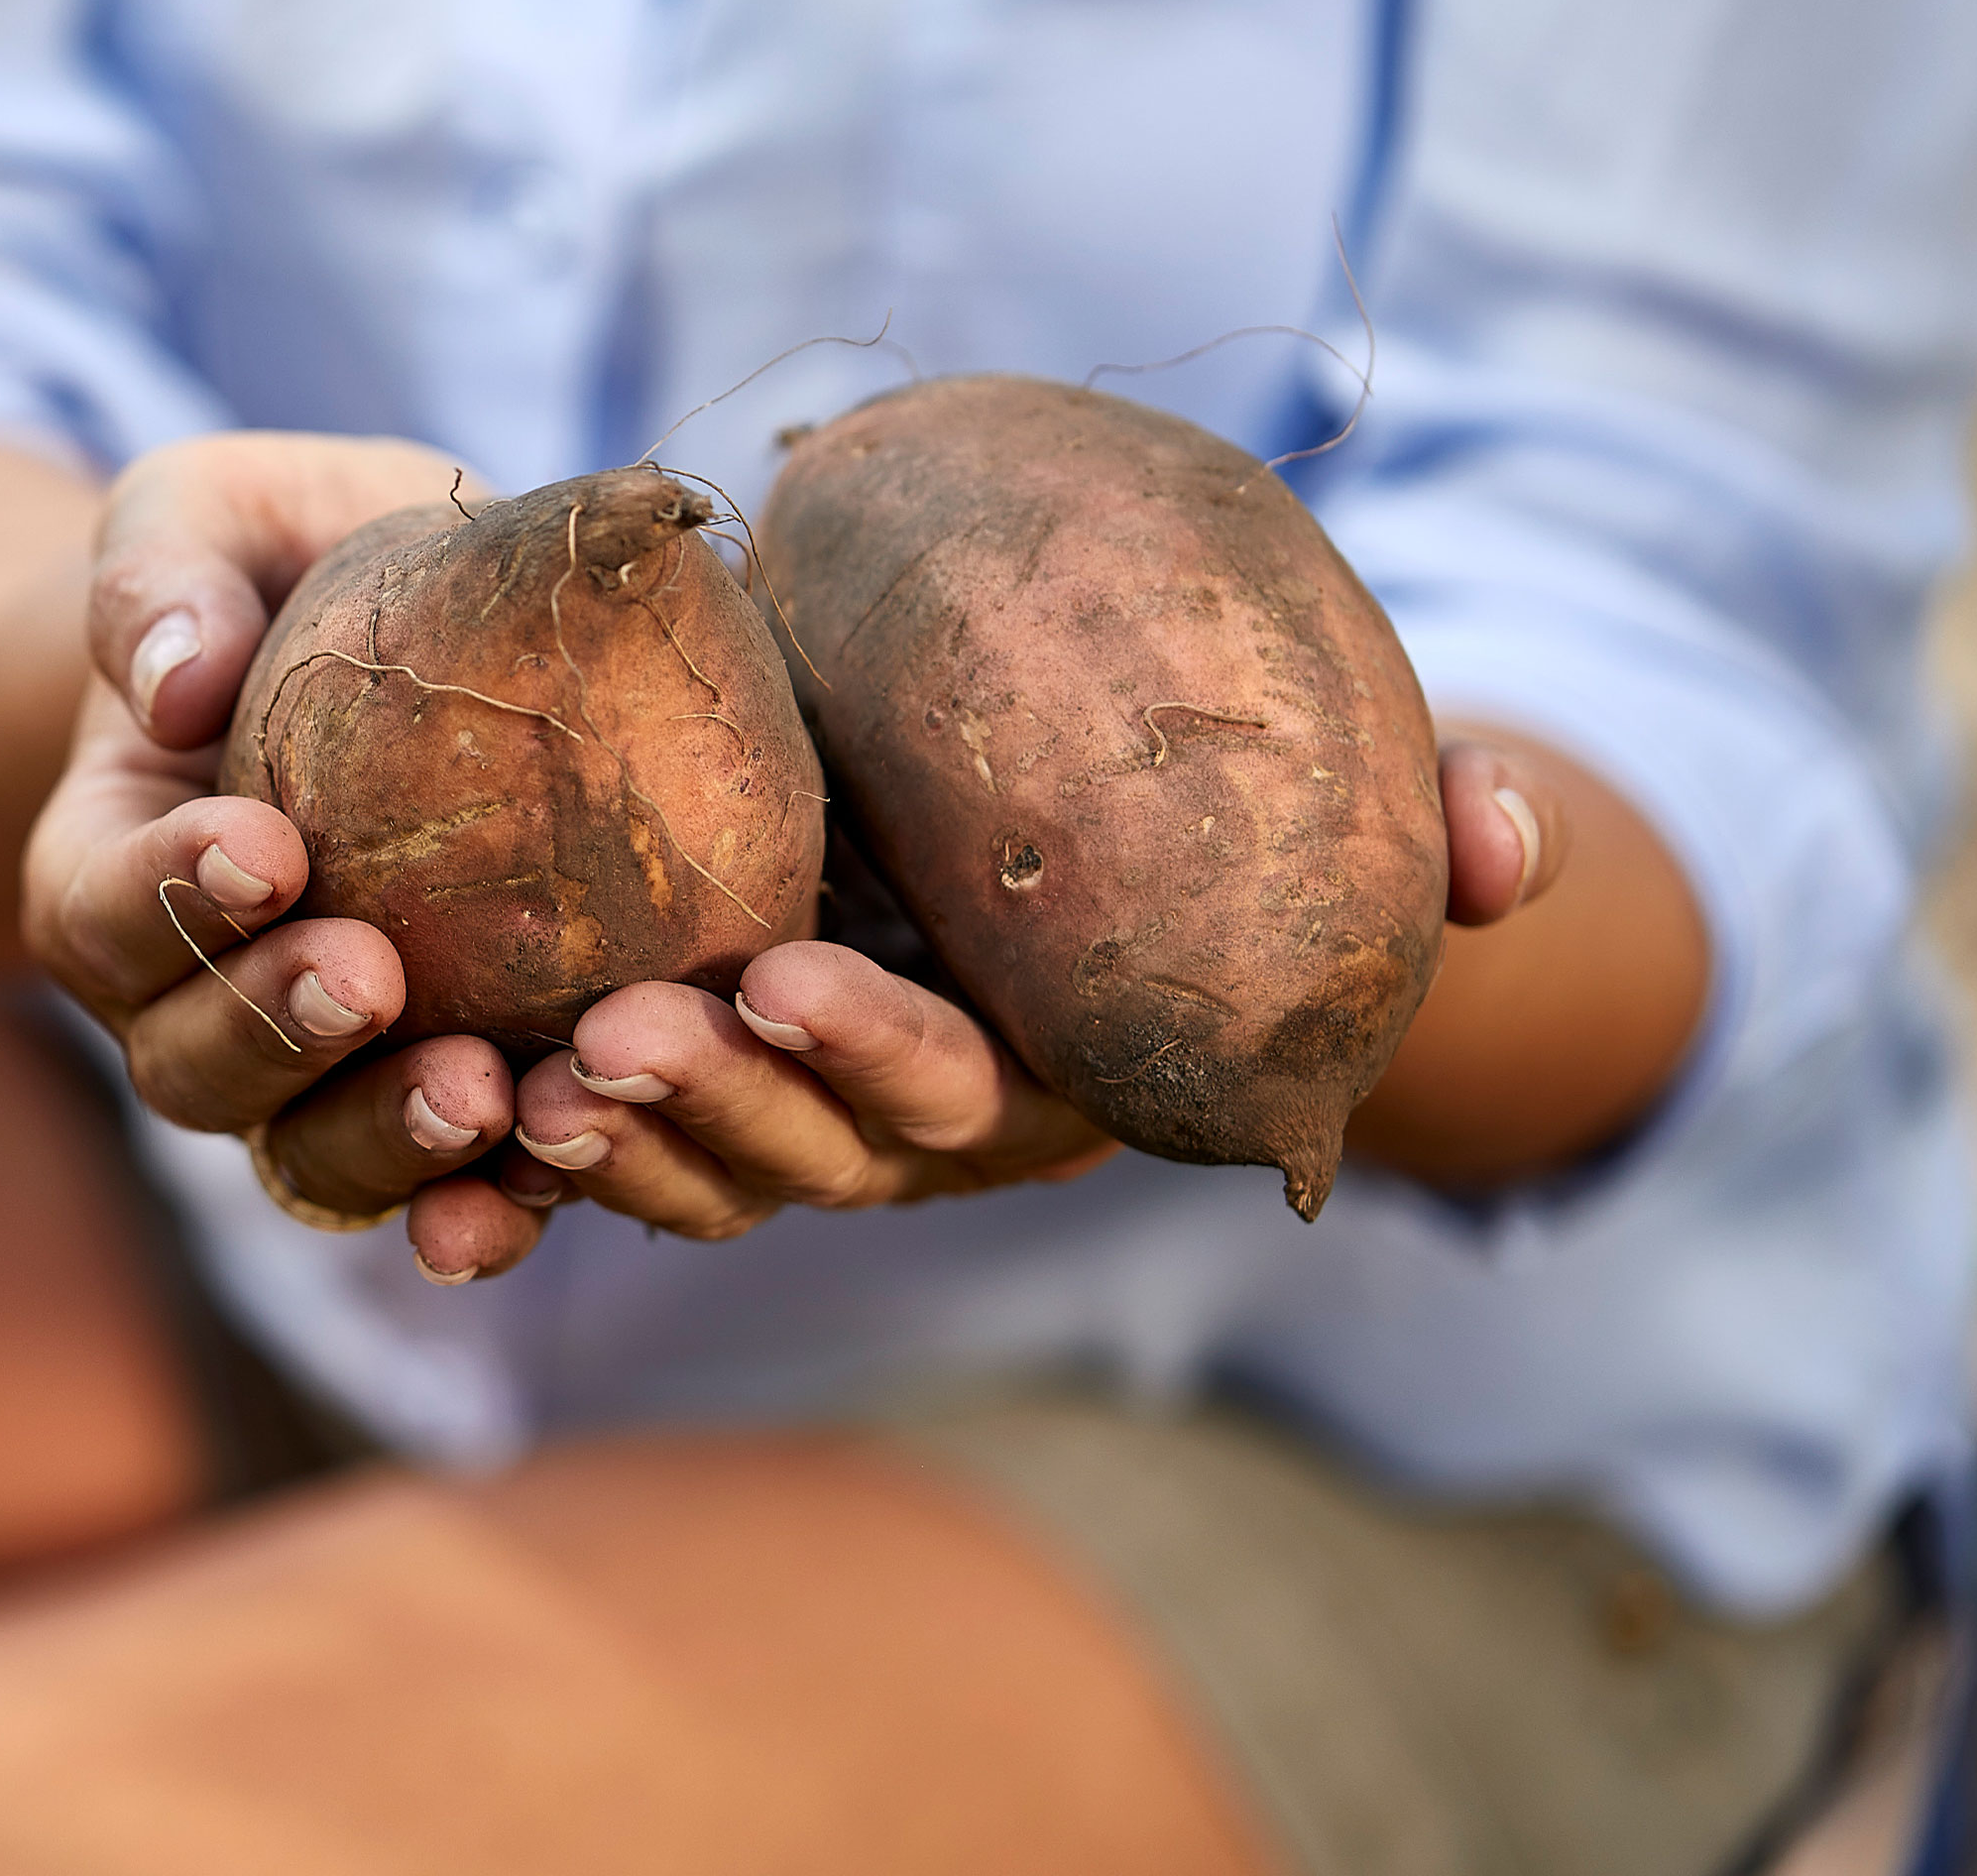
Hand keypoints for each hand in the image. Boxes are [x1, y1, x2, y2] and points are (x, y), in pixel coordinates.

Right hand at [23, 433, 542, 1280]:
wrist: (397, 649)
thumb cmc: (286, 563)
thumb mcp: (213, 513)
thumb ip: (164, 570)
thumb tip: (173, 681)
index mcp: (109, 863)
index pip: (104, 906)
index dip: (170, 893)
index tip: (266, 846)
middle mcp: (187, 1000)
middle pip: (193, 1066)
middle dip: (274, 1034)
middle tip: (372, 978)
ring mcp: (310, 1074)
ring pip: (314, 1154)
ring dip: (388, 1138)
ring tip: (481, 1094)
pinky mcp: (437, 1098)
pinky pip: (451, 1183)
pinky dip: (496, 1198)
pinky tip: (571, 1163)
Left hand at [492, 734, 1569, 1247]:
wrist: (1111, 838)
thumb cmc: (1213, 826)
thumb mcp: (1330, 809)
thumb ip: (1436, 823)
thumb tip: (1519, 850)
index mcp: (1042, 1072)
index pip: (956, 1084)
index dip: (875, 1044)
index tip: (785, 972)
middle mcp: (919, 1122)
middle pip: (808, 1152)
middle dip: (715, 1105)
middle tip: (610, 1034)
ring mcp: (811, 1116)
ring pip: (701, 1169)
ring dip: (611, 1141)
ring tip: (512, 1079)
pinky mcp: (719, 1080)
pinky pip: (618, 1150)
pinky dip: (533, 1161)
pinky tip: (456, 1119)